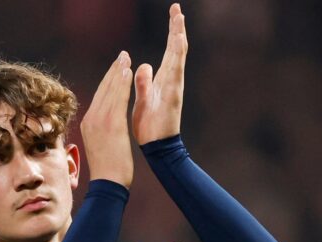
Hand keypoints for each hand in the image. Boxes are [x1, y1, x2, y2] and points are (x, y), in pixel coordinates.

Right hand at [80, 51, 133, 188]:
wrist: (108, 183)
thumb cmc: (108, 170)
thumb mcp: (100, 145)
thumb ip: (101, 131)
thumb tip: (104, 126)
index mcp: (88, 123)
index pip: (99, 96)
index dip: (108, 80)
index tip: (117, 67)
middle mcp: (91, 118)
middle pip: (102, 89)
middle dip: (113, 71)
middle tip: (122, 56)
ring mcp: (99, 121)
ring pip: (109, 90)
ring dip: (118, 72)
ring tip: (126, 58)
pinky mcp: (110, 124)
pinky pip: (116, 99)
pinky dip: (121, 84)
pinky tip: (127, 72)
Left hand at [132, 3, 187, 144]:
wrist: (157, 148)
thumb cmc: (150, 127)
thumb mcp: (143, 99)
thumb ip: (144, 82)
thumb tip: (143, 65)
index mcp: (163, 81)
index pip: (168, 52)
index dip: (171, 34)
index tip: (173, 13)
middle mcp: (171, 81)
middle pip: (175, 50)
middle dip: (176, 29)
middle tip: (176, 8)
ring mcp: (174, 87)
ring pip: (177, 57)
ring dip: (178, 36)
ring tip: (179, 17)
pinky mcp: (174, 95)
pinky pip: (176, 71)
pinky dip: (178, 55)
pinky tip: (179, 40)